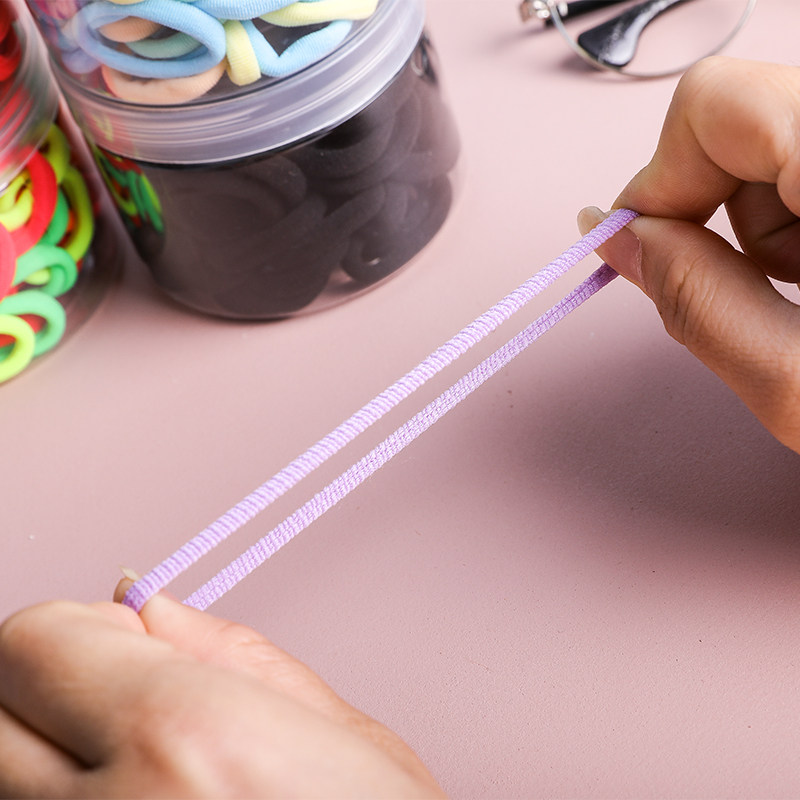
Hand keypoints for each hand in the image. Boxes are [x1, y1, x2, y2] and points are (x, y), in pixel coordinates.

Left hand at [0, 581, 443, 798]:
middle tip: (113, 703)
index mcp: (186, 738)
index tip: (120, 642)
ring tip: (134, 773)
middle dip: (43, 691)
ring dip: (47, 765)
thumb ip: (234, 656)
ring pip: (1, 789)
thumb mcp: (348, 735)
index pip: (30, 642)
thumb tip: (152, 606)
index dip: (75, 631)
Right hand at [579, 57, 799, 453]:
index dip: (659, 178)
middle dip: (709, 205)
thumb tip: (613, 239)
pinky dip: (796, 213)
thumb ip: (697, 306)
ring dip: (758, 220)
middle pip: (742, 115)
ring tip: (797, 288)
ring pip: (776, 134)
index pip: (718, 103)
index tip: (649, 244)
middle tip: (733, 284)